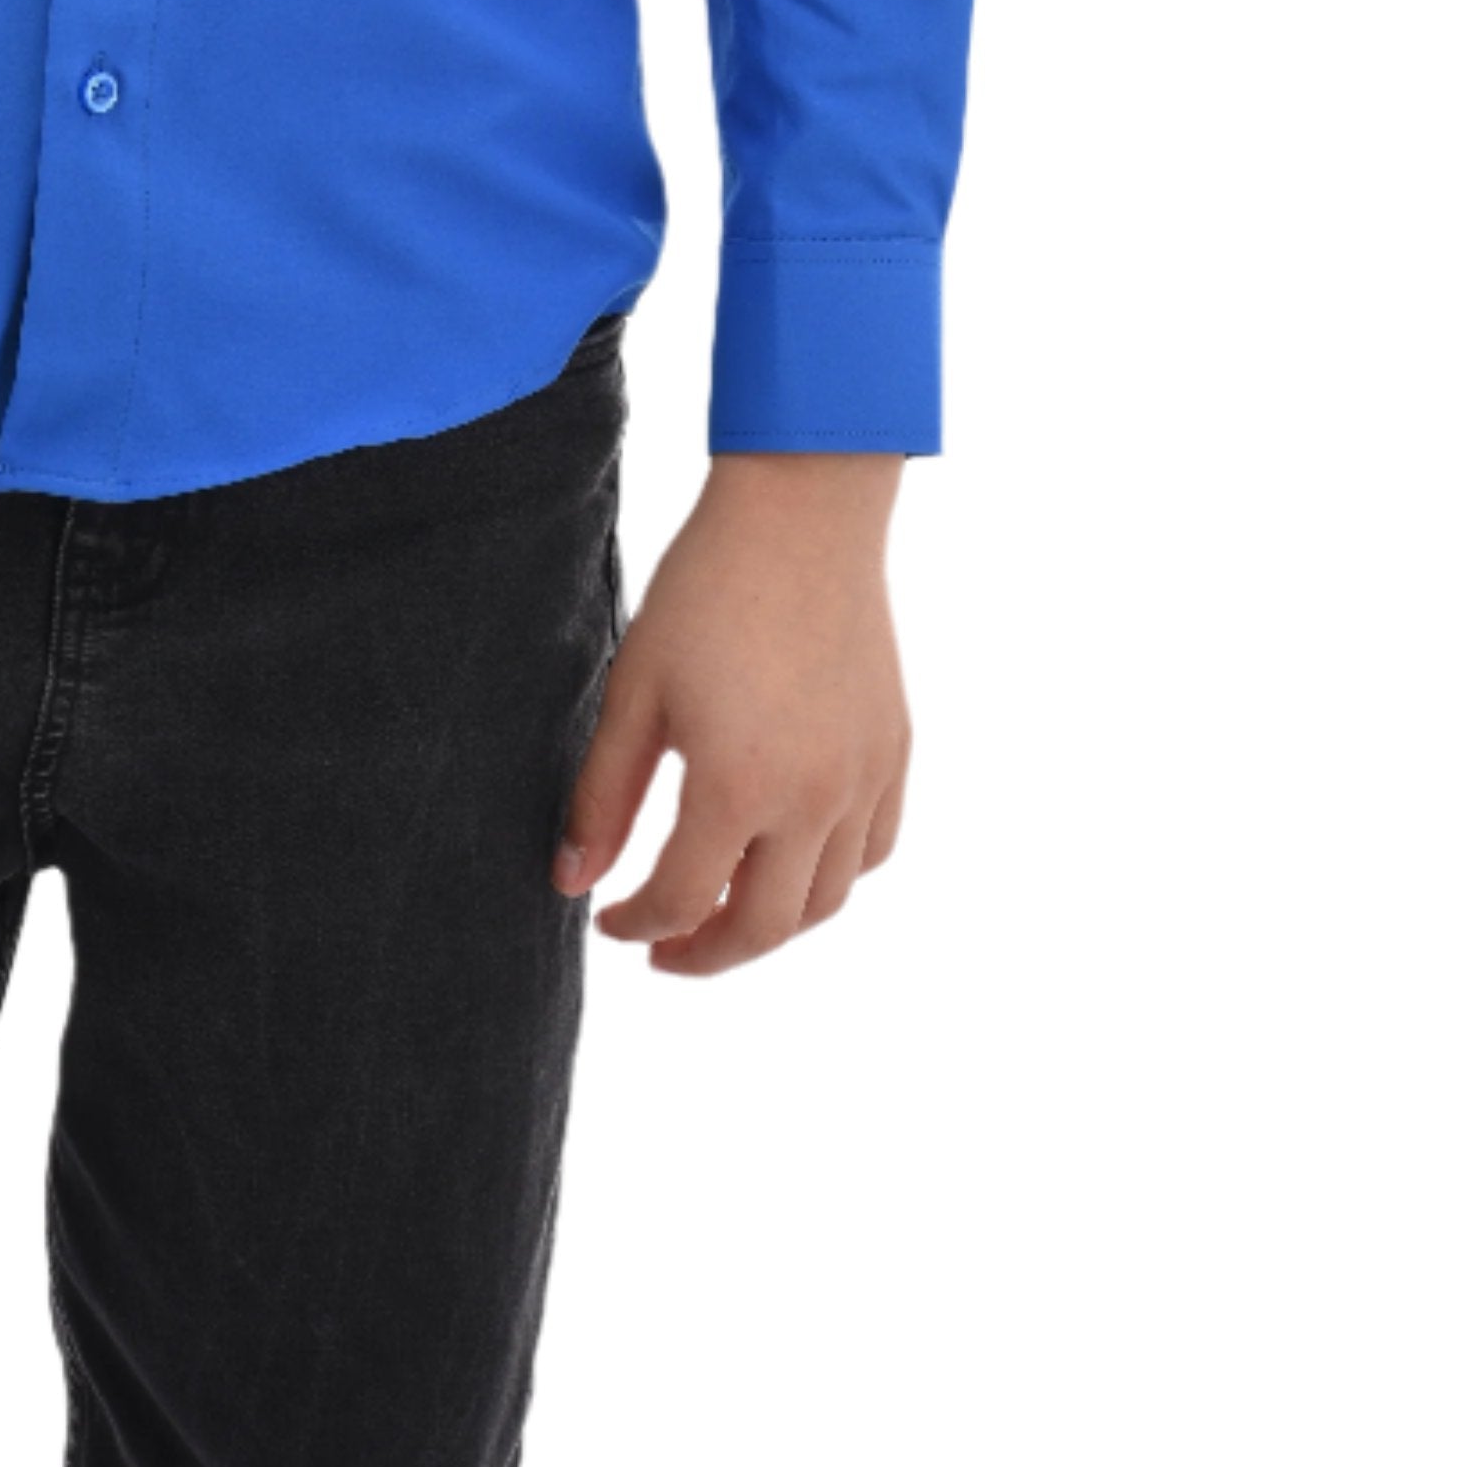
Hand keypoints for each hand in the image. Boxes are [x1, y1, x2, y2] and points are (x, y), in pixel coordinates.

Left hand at [551, 454, 909, 972]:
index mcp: (737, 788)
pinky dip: (834, 877)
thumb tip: (573, 881)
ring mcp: (864, 780)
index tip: (606, 918)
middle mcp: (813, 801)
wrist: (801, 513)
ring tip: (723, 912)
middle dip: (706, 953)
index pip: (681, 899)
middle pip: (762, 927)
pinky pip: (873, 850)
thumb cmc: (705, 589)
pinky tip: (793, 860)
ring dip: (771, 926)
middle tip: (663, 948)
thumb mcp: (636, 691)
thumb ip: (603, 796)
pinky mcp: (894, 751)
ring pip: (827, 903)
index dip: (636, 923)